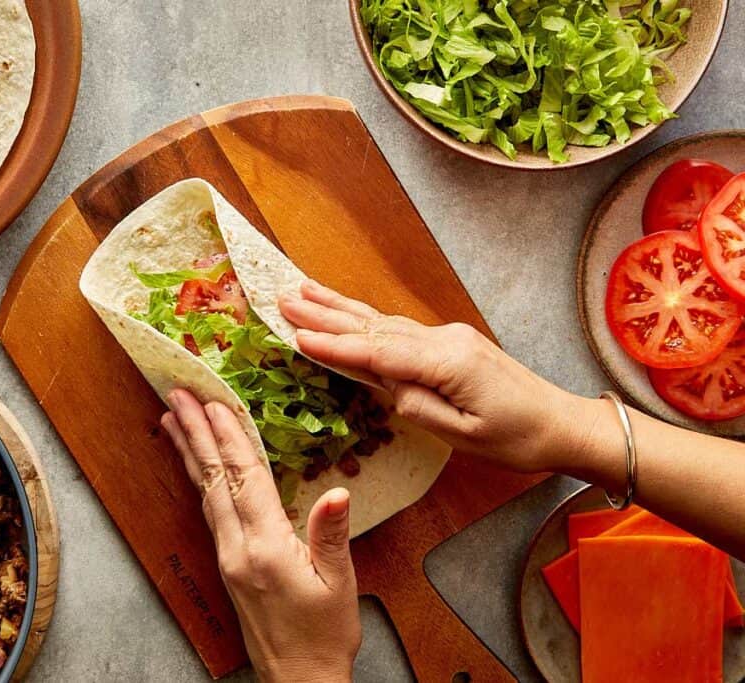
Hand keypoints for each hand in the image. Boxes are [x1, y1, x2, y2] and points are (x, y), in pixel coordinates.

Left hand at [161, 389, 360, 682]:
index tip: (215, 403)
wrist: (300, 680)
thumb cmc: (324, 636)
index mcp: (265, 547)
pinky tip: (196, 467)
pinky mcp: (228, 566)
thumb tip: (337, 492)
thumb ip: (332, 535)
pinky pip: (208, 511)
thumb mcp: (339, 583)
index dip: (231, 437)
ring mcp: (228, 557)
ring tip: (172, 420)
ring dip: (190, 452)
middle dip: (195, 433)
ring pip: (205, 493)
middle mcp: (237, 549)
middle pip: (214, 479)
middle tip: (177, 396)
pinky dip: (199, 480)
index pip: (245, 479)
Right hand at [278, 280, 598, 473]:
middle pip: (373, 325)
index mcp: (447, 362)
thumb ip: (417, 407)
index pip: (378, 352)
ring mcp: (447, 336)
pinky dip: (365, 320)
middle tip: (284, 298)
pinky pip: (396, 328)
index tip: (296, 335)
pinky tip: (347, 313)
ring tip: (303, 292)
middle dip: (326, 313)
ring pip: (382, 321)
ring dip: (340, 309)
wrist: (562, 423)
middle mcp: (444, 339)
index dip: (335, 346)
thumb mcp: (463, 436)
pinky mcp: (449, 342)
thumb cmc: (517, 438)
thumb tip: (387, 385)